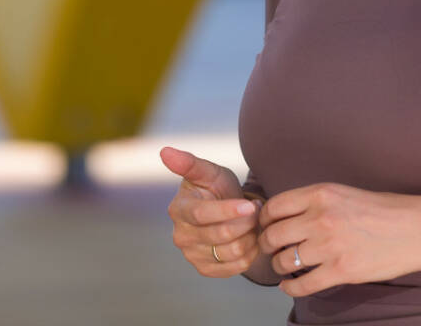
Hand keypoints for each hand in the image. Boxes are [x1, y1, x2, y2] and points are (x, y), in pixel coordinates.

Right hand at [160, 145, 262, 277]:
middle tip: (255, 207)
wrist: (228, 213)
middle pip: (221, 235)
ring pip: (233, 251)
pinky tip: (250, 237)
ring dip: (250, 235)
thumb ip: (189, 163)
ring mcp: (192, 255)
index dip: (227, 211)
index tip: (250, 204)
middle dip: (246, 221)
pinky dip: (250, 252)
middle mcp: (180, 235)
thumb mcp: (209, 172)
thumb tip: (165, 151)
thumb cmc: (216, 188)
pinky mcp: (205, 269)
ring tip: (252, 221)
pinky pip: (237, 267)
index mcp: (179, 209)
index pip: (202, 215)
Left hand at [258, 182, 420, 296]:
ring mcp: (330, 246)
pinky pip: (302, 284)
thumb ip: (315, 202)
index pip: (275, 206)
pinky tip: (289, 285)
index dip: (264, 219)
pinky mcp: (340, 271)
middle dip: (266, 244)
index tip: (264, 226)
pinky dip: (290, 288)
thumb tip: (286, 216)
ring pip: (283, 261)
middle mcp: (321, 217)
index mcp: (321, 193)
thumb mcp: (344, 193)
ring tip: (282, 267)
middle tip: (269, 249)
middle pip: (273, 235)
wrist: (416, 229)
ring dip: (278, 266)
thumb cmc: (384, 210)